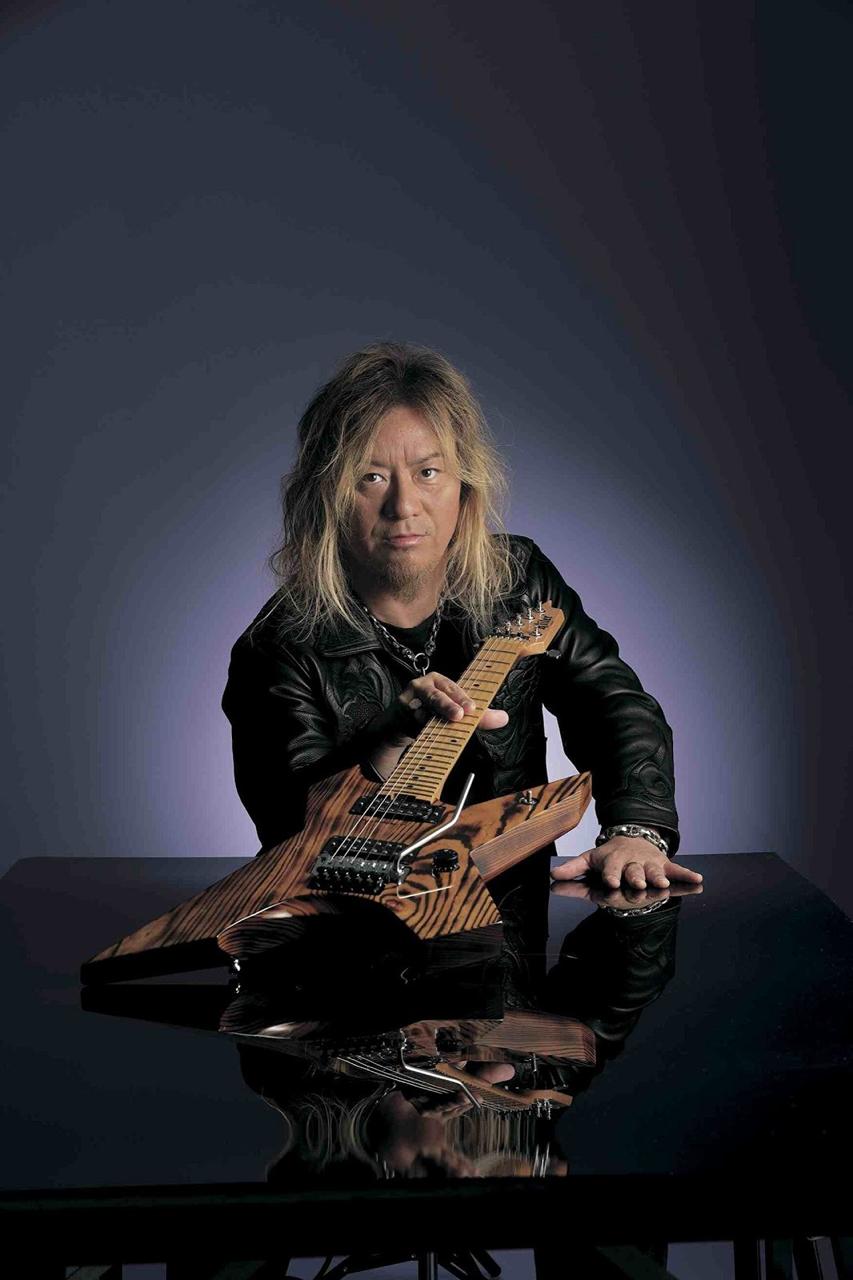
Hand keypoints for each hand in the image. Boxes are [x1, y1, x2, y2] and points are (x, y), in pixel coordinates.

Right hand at [393, 672, 507, 740]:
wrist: (399, 726)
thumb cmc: (431, 716)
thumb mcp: (456, 714)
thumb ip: (479, 717)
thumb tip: (503, 718)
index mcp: (439, 681)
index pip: (453, 688)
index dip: (462, 697)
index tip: (472, 709)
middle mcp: (423, 685)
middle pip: (436, 694)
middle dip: (448, 705)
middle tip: (459, 715)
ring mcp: (408, 697)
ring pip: (420, 707)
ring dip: (431, 715)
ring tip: (440, 724)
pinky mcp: (398, 710)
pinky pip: (408, 717)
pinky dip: (416, 724)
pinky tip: (422, 730)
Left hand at [550, 835, 702, 892]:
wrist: (631, 838)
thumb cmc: (608, 858)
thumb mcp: (589, 863)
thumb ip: (572, 872)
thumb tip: (551, 877)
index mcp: (613, 863)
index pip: (611, 871)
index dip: (611, 877)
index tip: (611, 883)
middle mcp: (632, 864)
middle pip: (634, 873)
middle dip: (636, 878)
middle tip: (639, 884)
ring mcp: (649, 865)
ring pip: (655, 872)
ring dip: (659, 877)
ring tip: (664, 884)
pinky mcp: (664, 866)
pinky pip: (677, 871)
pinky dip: (687, 876)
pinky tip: (698, 880)